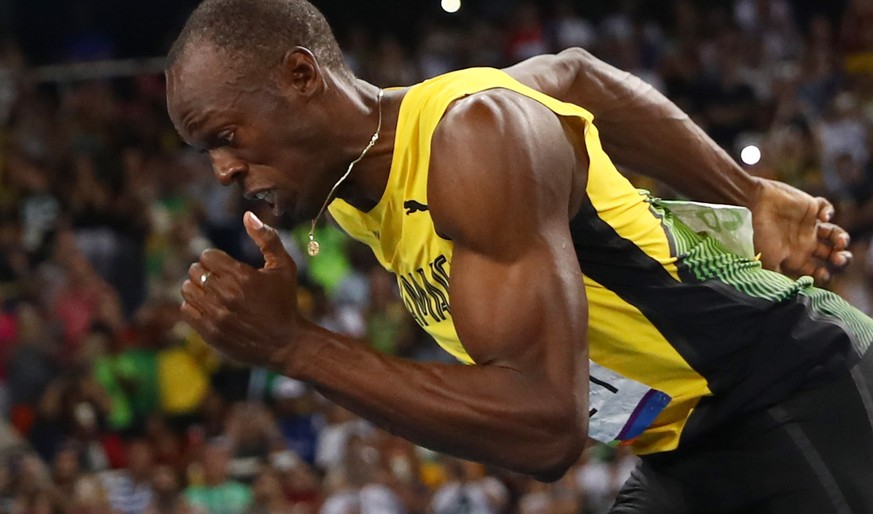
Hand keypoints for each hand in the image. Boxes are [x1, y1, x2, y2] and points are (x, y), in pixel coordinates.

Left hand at [180, 211, 301, 368]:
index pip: (207, 256)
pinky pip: (186, 310)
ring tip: (210, 291)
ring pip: (187, 290)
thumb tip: (248, 215)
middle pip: (195, 271)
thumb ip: (267, 238)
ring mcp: (216, 315)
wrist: (286, 342)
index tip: (225, 266)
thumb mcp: (284, 267)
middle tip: (217, 278)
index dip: (215, 258)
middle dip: (205, 271)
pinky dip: (193, 305)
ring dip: (196, 287)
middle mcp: (226, 295)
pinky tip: (207, 306)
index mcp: (241, 276)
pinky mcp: (210, 332)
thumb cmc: (285, 302)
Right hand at [749, 179, 851, 283]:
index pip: (817, 269)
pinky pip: (827, 208)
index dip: (825, 274)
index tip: (824, 274)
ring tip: (840, 242)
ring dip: (842, 238)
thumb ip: (777, 275)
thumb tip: (786, 291)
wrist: (755, 204)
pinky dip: (830, 211)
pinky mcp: (811, 207)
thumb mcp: (767, 259)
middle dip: (840, 258)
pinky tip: (823, 217)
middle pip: (831, 253)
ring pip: (834, 233)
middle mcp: (805, 241)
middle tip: (840, 259)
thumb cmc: (760, 233)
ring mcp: (809, 225)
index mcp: (796, 255)